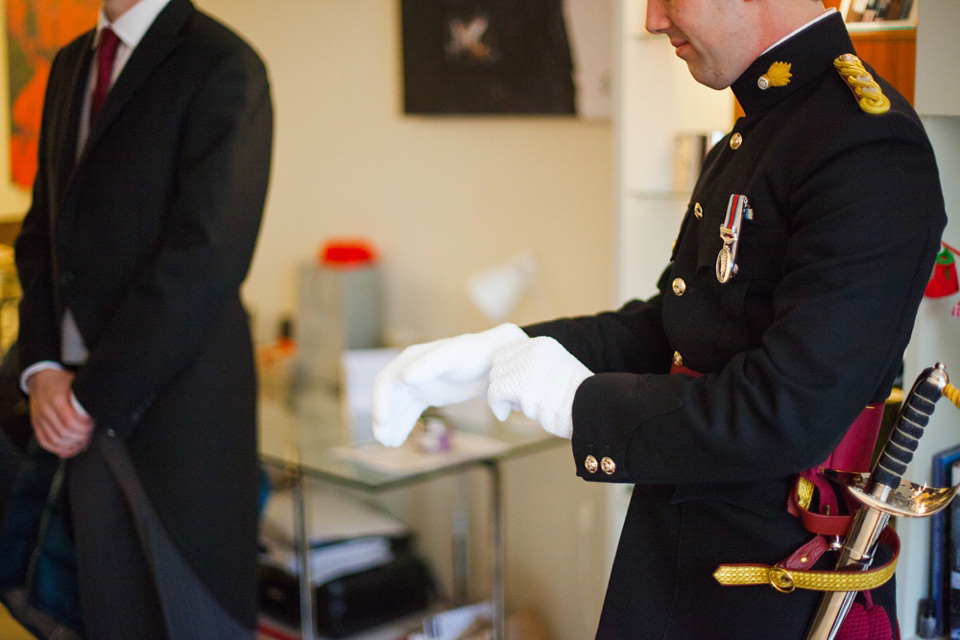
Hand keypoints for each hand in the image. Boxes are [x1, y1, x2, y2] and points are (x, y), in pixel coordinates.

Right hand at [27, 368, 94, 457]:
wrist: (40, 378)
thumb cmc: (61, 381)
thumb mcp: (75, 384)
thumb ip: (84, 398)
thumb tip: (100, 411)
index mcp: (56, 399)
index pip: (70, 421)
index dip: (83, 428)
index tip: (91, 426)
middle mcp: (45, 410)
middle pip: (63, 433)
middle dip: (79, 437)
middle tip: (88, 435)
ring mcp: (39, 418)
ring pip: (54, 440)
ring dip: (70, 445)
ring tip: (81, 443)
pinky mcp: (36, 424)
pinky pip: (44, 441)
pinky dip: (57, 448)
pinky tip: (68, 448)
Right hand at [372, 323, 527, 446]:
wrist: (494, 360)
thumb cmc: (474, 355)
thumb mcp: (453, 357)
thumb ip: (430, 365)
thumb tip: (404, 377)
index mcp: (410, 359)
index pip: (385, 381)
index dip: (380, 401)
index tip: (382, 421)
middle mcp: (410, 370)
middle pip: (388, 397)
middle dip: (383, 418)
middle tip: (384, 440)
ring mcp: (419, 383)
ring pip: (397, 407)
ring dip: (391, 425)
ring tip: (390, 444)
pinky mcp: (429, 395)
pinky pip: (409, 412)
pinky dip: (402, 425)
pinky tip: (398, 440)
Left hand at [487, 336, 591, 438]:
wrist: (593, 408)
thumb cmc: (577, 397)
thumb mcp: (558, 370)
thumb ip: (537, 368)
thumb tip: (510, 376)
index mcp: (542, 345)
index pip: (506, 353)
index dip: (504, 372)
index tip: (511, 387)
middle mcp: (533, 352)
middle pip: (498, 365)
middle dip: (502, 385)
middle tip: (512, 401)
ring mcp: (528, 369)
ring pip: (496, 380)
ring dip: (502, 397)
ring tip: (516, 408)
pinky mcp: (523, 388)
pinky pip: (496, 394)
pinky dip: (497, 406)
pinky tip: (503, 415)